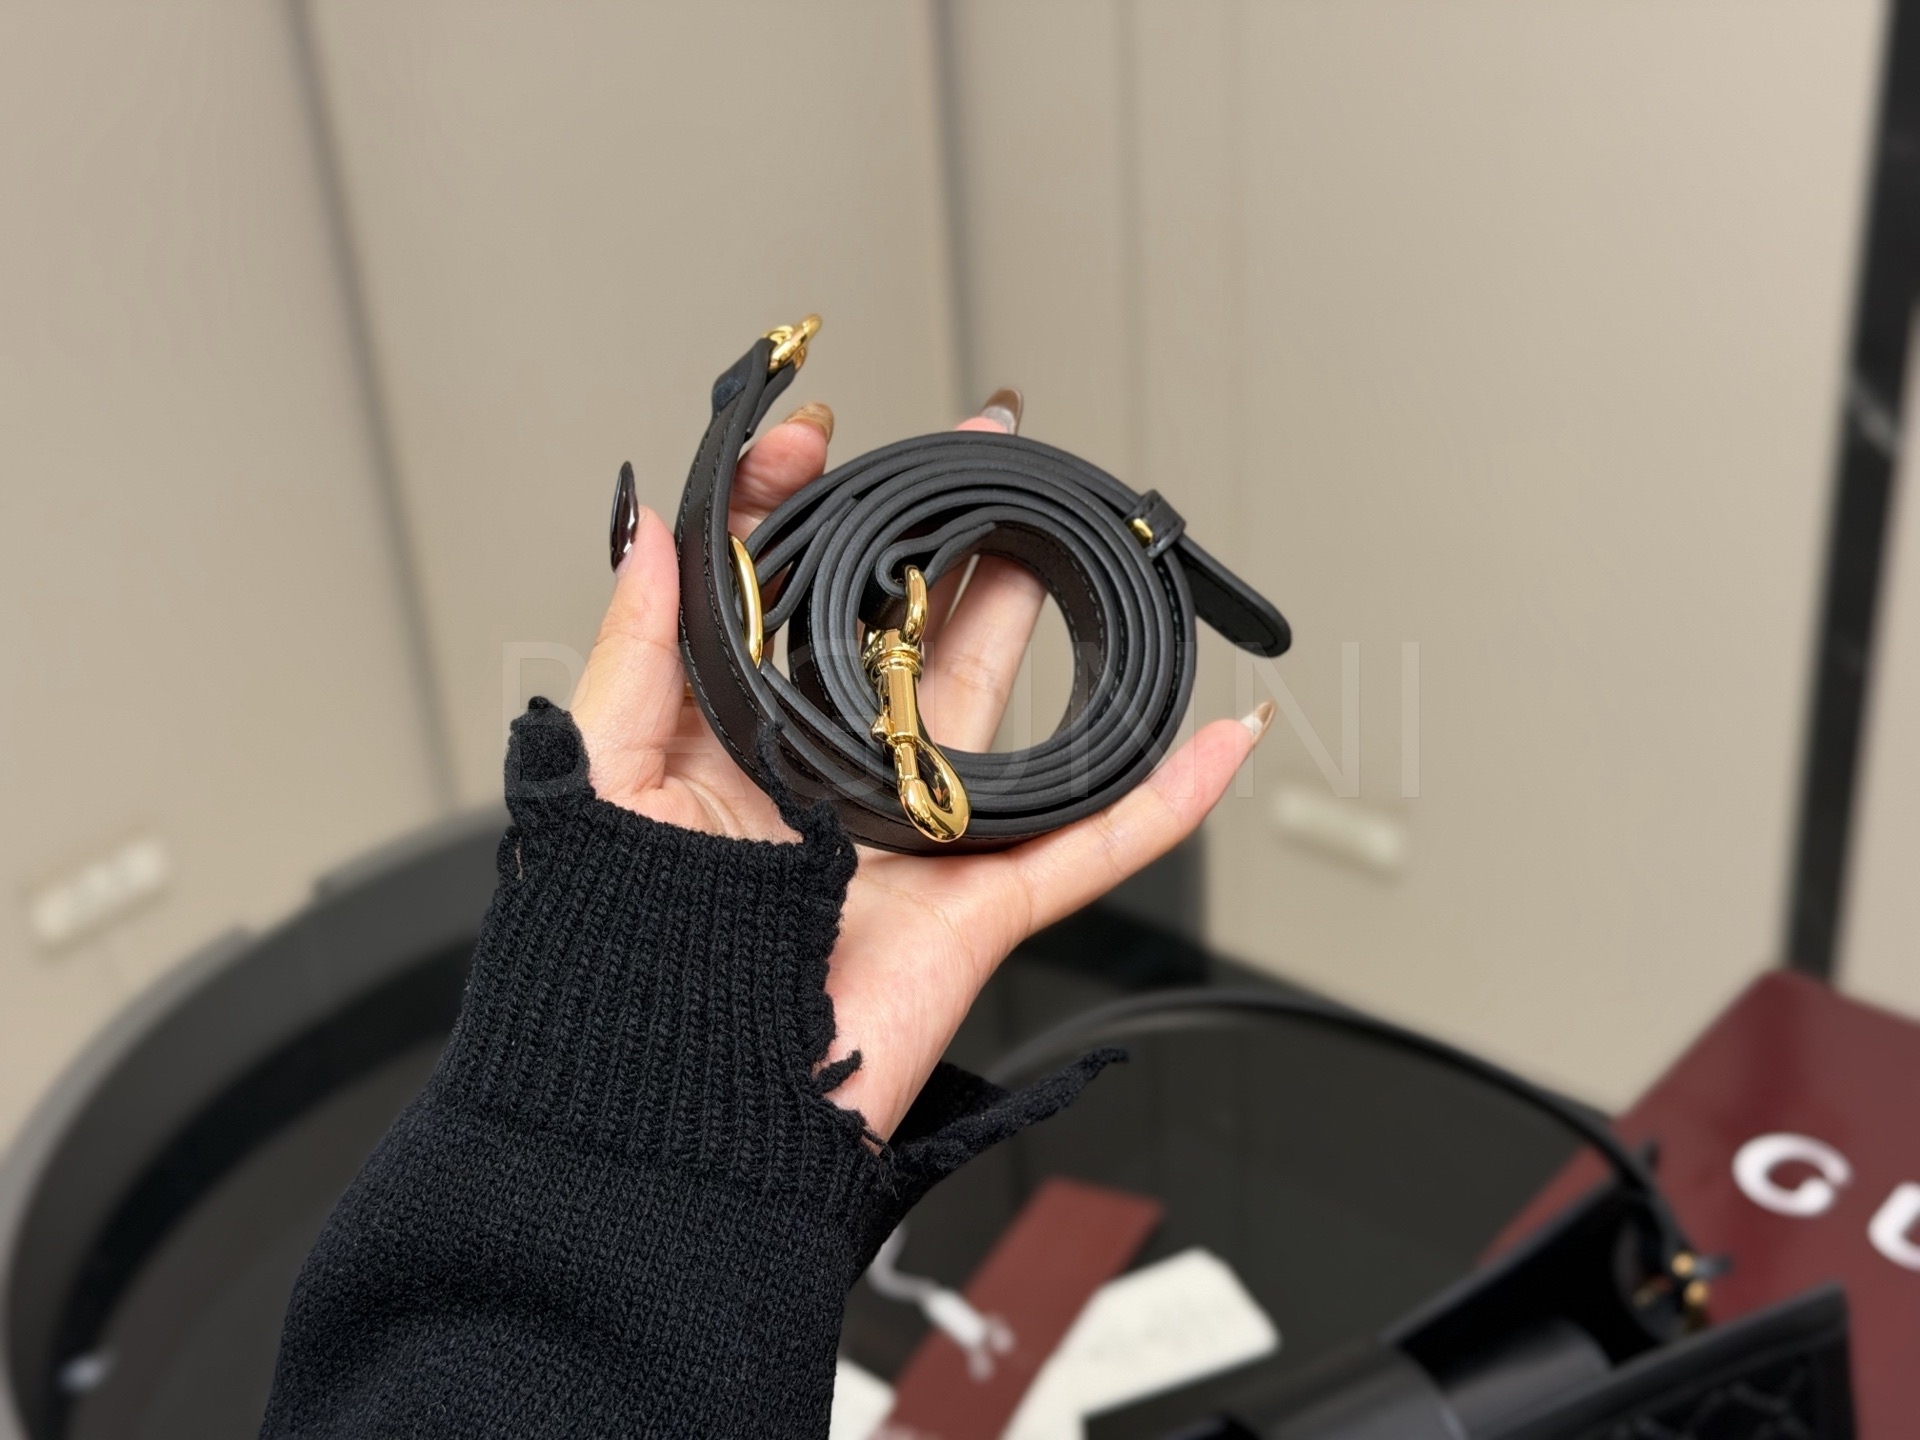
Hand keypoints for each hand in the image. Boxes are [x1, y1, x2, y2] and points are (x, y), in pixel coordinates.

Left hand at [570, 399, 1274, 1138]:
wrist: (681, 1119)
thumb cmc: (620, 970)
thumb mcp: (605, 785)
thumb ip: (634, 653)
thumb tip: (654, 530)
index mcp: (737, 744)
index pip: (783, 598)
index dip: (805, 508)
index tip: (825, 438)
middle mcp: (831, 779)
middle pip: (909, 635)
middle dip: (951, 541)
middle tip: (988, 463)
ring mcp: (914, 837)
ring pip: (1005, 710)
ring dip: (1049, 623)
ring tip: (1083, 538)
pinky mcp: (980, 904)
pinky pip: (1092, 844)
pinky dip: (1165, 798)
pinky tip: (1214, 740)